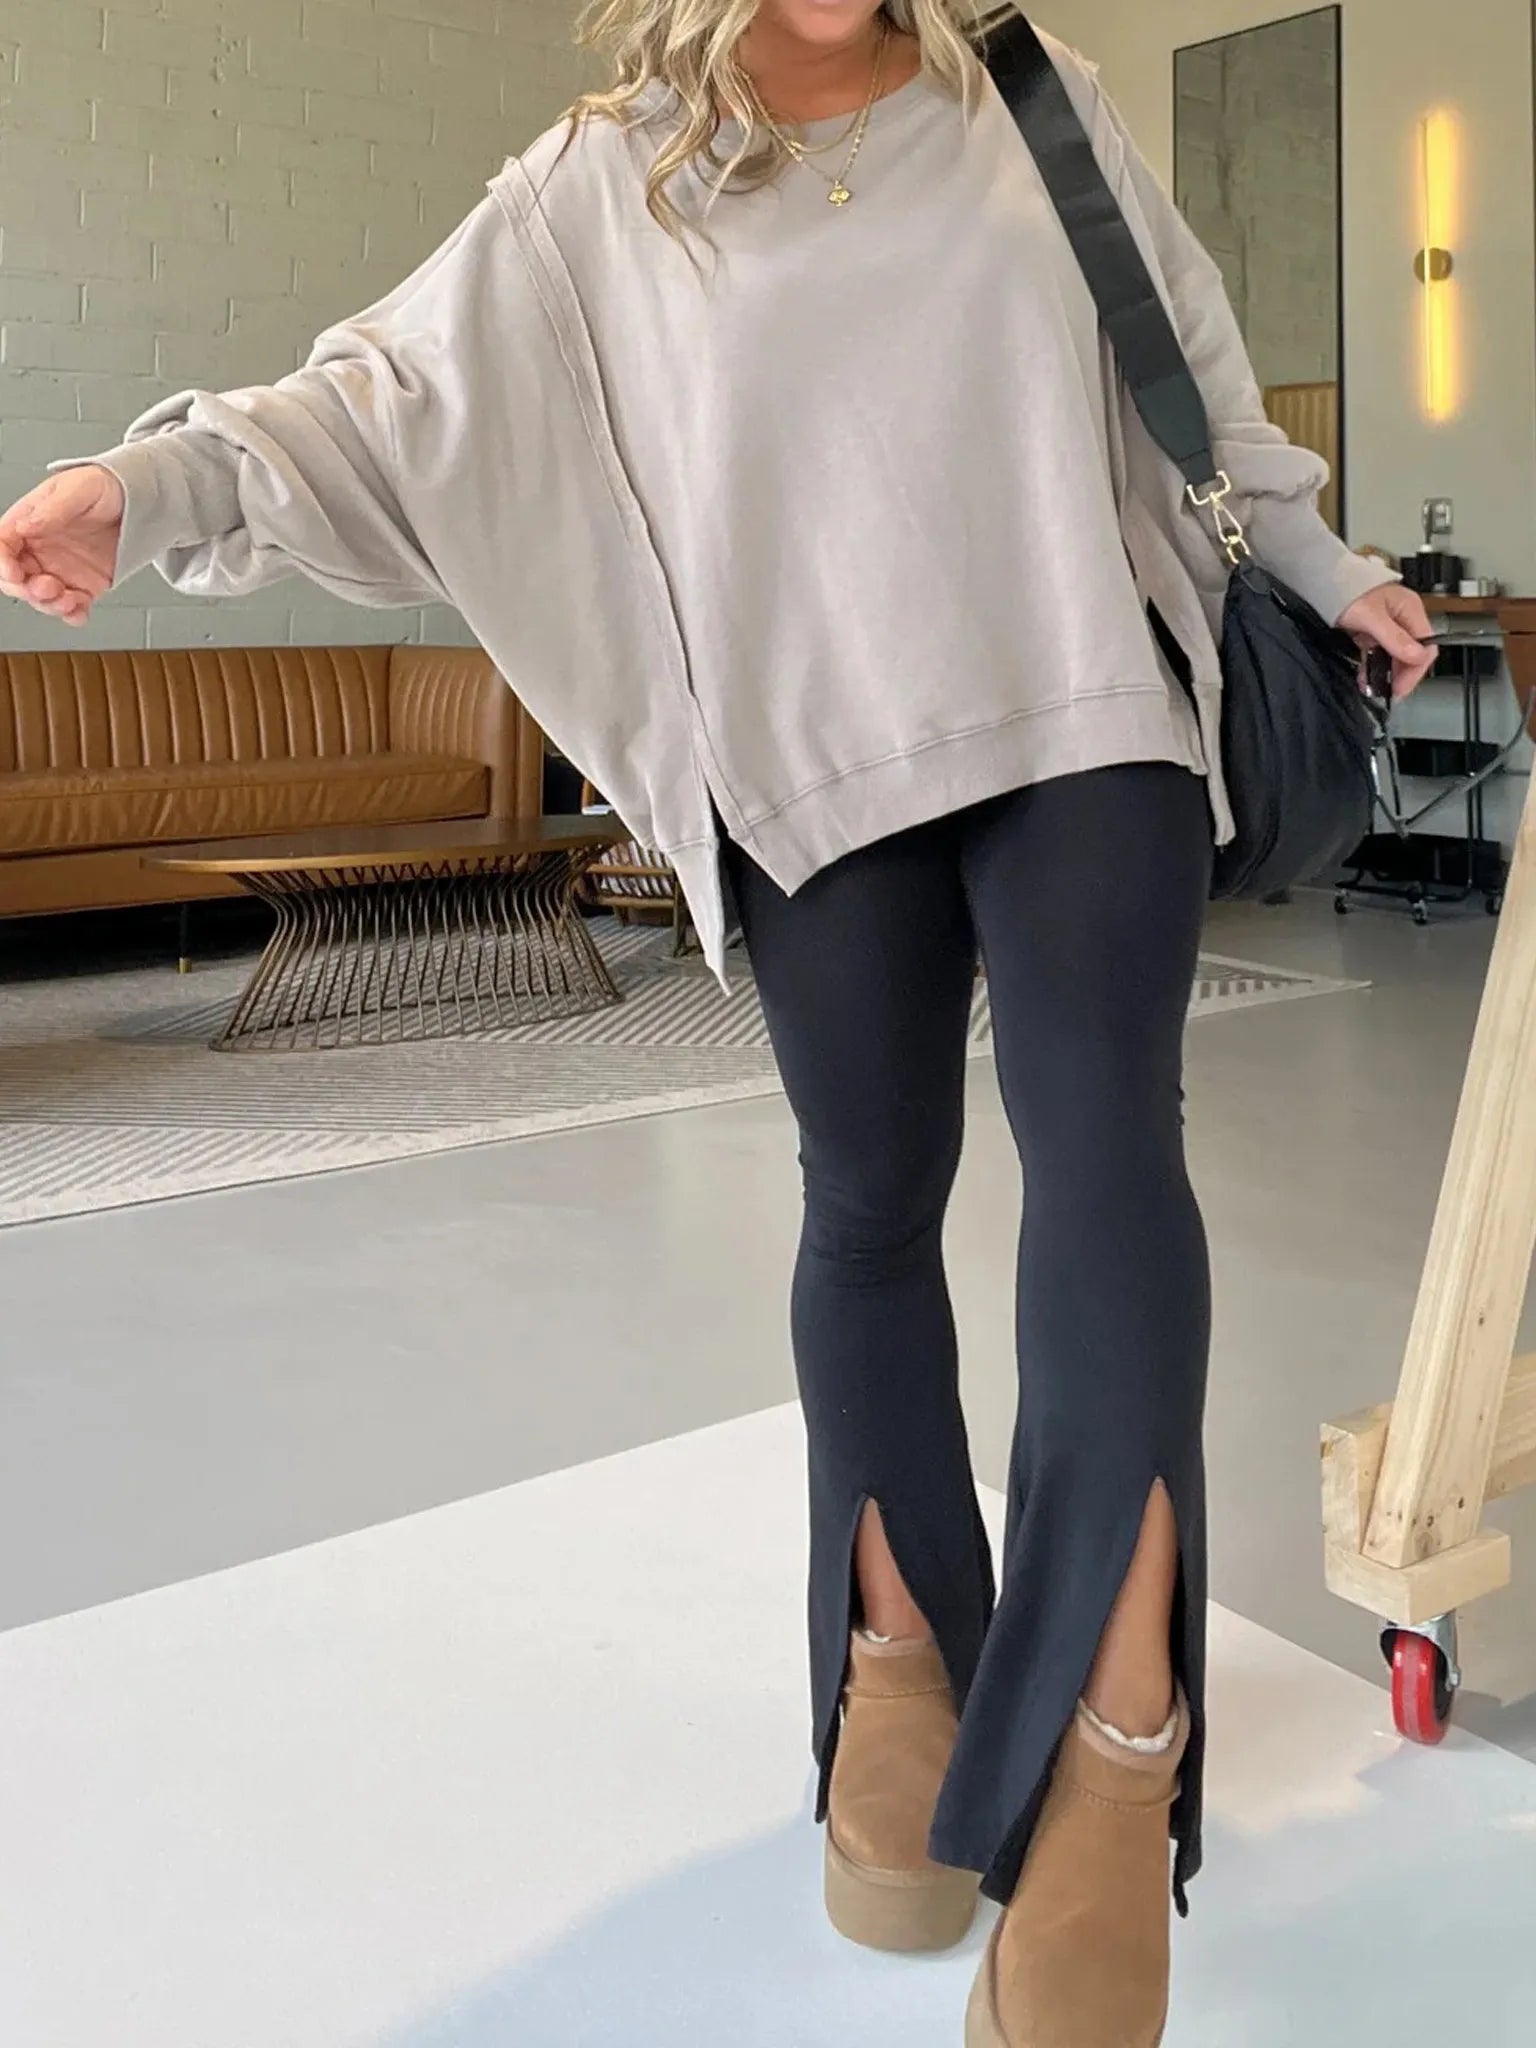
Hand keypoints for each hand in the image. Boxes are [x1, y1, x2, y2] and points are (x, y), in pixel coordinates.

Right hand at [0, 467, 126, 627]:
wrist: (138, 501)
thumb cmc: (103, 487)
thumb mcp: (77, 489)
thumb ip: (51, 509)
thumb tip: (25, 525)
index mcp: (28, 523)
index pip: (2, 545)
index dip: (2, 562)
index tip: (14, 573)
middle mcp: (39, 550)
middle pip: (16, 578)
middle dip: (26, 589)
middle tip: (46, 587)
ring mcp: (60, 570)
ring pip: (41, 597)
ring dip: (49, 605)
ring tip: (67, 600)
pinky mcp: (83, 586)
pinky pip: (72, 607)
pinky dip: (73, 615)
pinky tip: (79, 612)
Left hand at [1337, 583, 1436, 699]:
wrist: (1324, 582)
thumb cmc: (1347, 590)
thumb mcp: (1371, 617)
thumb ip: (1394, 638)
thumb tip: (1416, 655)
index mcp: (1410, 609)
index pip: (1425, 646)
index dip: (1415, 669)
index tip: (1401, 686)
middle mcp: (1403, 617)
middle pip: (1412, 653)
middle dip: (1400, 675)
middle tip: (1388, 692)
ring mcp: (1389, 625)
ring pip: (1395, 656)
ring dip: (1385, 673)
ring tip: (1372, 687)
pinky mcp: (1374, 631)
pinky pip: (1379, 653)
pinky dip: (1373, 666)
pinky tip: (1365, 677)